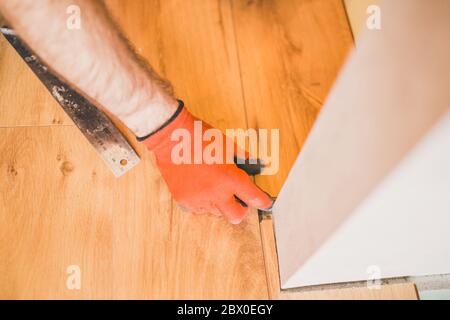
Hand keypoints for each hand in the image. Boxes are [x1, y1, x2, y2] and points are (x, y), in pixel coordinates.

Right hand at [140, 101, 272, 223]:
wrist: (172, 137)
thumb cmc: (200, 137)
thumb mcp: (227, 144)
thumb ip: (243, 158)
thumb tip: (255, 164)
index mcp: (230, 178)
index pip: (254, 198)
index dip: (263, 201)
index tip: (265, 202)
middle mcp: (215, 193)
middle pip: (236, 216)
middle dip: (241, 209)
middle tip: (239, 199)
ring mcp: (198, 199)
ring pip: (216, 212)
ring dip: (220, 203)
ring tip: (214, 186)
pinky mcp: (183, 200)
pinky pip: (198, 209)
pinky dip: (203, 202)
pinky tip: (201, 187)